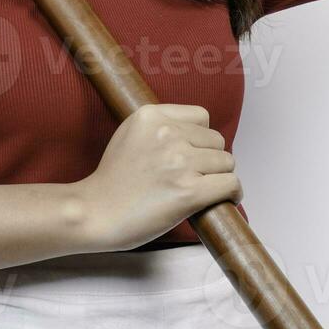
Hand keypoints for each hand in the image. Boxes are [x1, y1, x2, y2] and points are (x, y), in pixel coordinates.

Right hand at [74, 103, 242, 252]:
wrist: (95, 212)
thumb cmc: (112, 181)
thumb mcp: (129, 134)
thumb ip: (159, 126)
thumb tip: (198, 135)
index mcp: (152, 116)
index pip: (201, 116)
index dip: (200, 137)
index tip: (192, 154)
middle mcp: (167, 134)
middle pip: (217, 140)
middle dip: (210, 159)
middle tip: (195, 177)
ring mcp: (179, 162)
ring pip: (226, 162)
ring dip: (220, 177)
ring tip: (205, 190)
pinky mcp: (189, 192)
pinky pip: (230, 184)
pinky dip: (233, 193)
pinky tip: (226, 200)